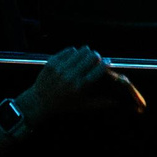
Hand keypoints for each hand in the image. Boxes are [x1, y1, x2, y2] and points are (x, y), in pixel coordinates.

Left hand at [20, 45, 142, 127]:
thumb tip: (118, 102)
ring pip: (81, 51)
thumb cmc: (64, 105)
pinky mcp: (52, 62)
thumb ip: (101, 103)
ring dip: (86, 53)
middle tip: (96, 59)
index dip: (105, 64)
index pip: (99, 69)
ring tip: (85, 57)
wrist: (39, 101)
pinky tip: (74, 57)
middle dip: (96, 56)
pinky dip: (74, 52)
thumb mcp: (83, 106)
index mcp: (80, 87)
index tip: (107, 62)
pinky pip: (69, 50)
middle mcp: (71, 77)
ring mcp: (60, 68)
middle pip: (92, 57)